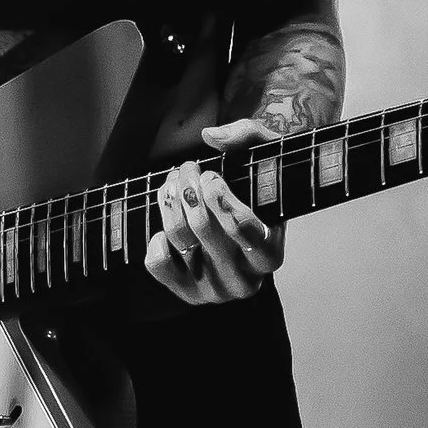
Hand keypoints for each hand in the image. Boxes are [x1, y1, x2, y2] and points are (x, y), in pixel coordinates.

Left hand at [144, 118, 286, 306]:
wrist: (248, 229)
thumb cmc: (259, 191)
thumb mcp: (268, 156)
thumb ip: (248, 135)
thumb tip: (211, 136)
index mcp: (270, 253)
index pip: (243, 228)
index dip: (220, 195)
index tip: (211, 176)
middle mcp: (245, 279)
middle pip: (204, 227)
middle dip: (189, 187)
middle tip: (189, 168)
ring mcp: (215, 289)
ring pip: (180, 238)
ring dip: (170, 201)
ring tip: (175, 181)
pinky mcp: (188, 292)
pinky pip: (159, 264)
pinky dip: (157, 239)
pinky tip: (167, 223)